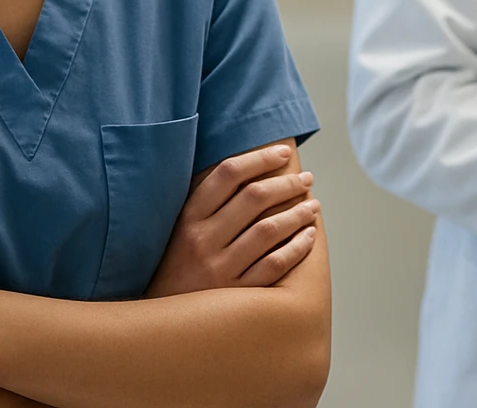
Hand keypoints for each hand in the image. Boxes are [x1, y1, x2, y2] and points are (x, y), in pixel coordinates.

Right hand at [147, 143, 320, 297]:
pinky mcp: (235, 296)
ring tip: (313, 205)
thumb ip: (208, 203)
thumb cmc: (180, 267)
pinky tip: (309, 236)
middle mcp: (201, 240)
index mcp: (188, 218)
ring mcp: (218, 270)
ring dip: (298, 213)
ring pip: (268, 230)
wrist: (163, 324)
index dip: (259, 158)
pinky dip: (297, 247)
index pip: (228, 173)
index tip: (282, 152)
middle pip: (254, 198)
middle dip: (287, 183)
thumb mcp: (181, 231)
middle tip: (306, 179)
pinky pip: (274, 265)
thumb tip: (249, 167)